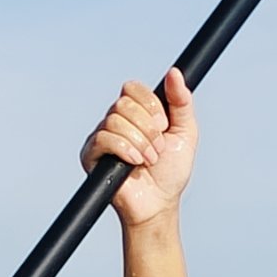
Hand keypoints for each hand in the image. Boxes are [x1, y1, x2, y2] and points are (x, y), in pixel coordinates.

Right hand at [82, 66, 196, 231]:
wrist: (159, 204)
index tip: (164, 125)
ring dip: (140, 142)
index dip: (150, 104)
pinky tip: (135, 163)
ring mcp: (101, 137)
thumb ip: (182, 102)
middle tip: (159, 149)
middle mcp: (115, 120)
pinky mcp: (91, 155)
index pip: (132, 88)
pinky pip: (103, 139)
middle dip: (148, 128)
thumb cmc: (171, 172)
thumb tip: (175, 72)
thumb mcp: (185, 132)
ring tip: (149, 160)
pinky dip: (125, 149)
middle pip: (123, 104)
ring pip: (115, 121)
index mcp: (136, 112)